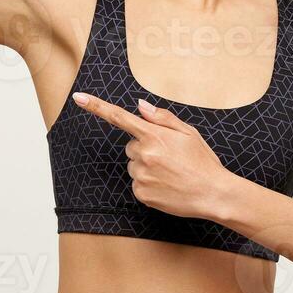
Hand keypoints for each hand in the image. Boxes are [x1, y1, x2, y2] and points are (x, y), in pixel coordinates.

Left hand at [71, 92, 235, 220]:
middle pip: (131, 146)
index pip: (119, 117)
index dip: (96, 106)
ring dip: (147, 166)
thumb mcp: (188, 133)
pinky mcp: (141, 193)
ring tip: (171, 173)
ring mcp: (141, 175)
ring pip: (133, 165)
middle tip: (169, 158)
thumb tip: (139, 106)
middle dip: (146, 148)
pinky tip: (167, 185)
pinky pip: (137, 183)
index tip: (78, 98)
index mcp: (154, 135)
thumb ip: (162, 118)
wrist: (214, 194)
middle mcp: (143, 154)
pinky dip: (148, 183)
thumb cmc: (203, 162)